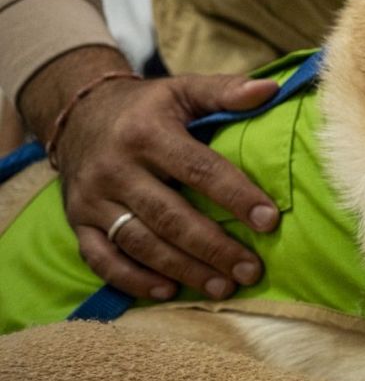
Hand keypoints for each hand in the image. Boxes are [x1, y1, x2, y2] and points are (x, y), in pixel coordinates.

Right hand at [23, 47, 280, 300]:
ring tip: (223, 287)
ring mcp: (92, 199)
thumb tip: (272, 90)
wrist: (77, 114)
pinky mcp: (77, 221)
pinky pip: (101, 258)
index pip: (199, 169)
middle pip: (169, 216)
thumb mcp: (183, 89)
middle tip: (251, 270)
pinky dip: (132, 279)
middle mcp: (115, 168)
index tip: (270, 221)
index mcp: (147, 133)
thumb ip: (226, 91)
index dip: (236, 196)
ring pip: (139, 243)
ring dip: (183, 269)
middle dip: (213, 247)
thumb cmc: (147, 107)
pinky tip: (168, 291)